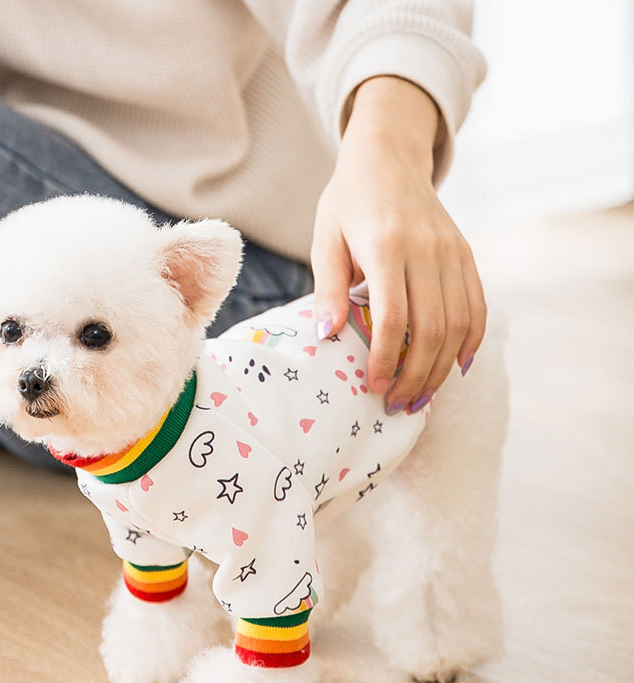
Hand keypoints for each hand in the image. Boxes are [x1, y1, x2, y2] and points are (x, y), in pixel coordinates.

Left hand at [311, 77, 484, 412]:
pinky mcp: (466, 254)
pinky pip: (476, 305)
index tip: (374, 387)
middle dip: (415, 375)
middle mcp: (427, 250)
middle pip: (431, 328)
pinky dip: (470, 340)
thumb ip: (329, 288)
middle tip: (398, 404)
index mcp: (386, 246)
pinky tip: (455, 366)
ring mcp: (452, 252)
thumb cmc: (348, 203)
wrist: (389, 158)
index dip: (386, 359)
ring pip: (458, 323)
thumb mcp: (325, 239)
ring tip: (421, 396)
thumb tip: (327, 335)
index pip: (393, 318)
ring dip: (441, 367)